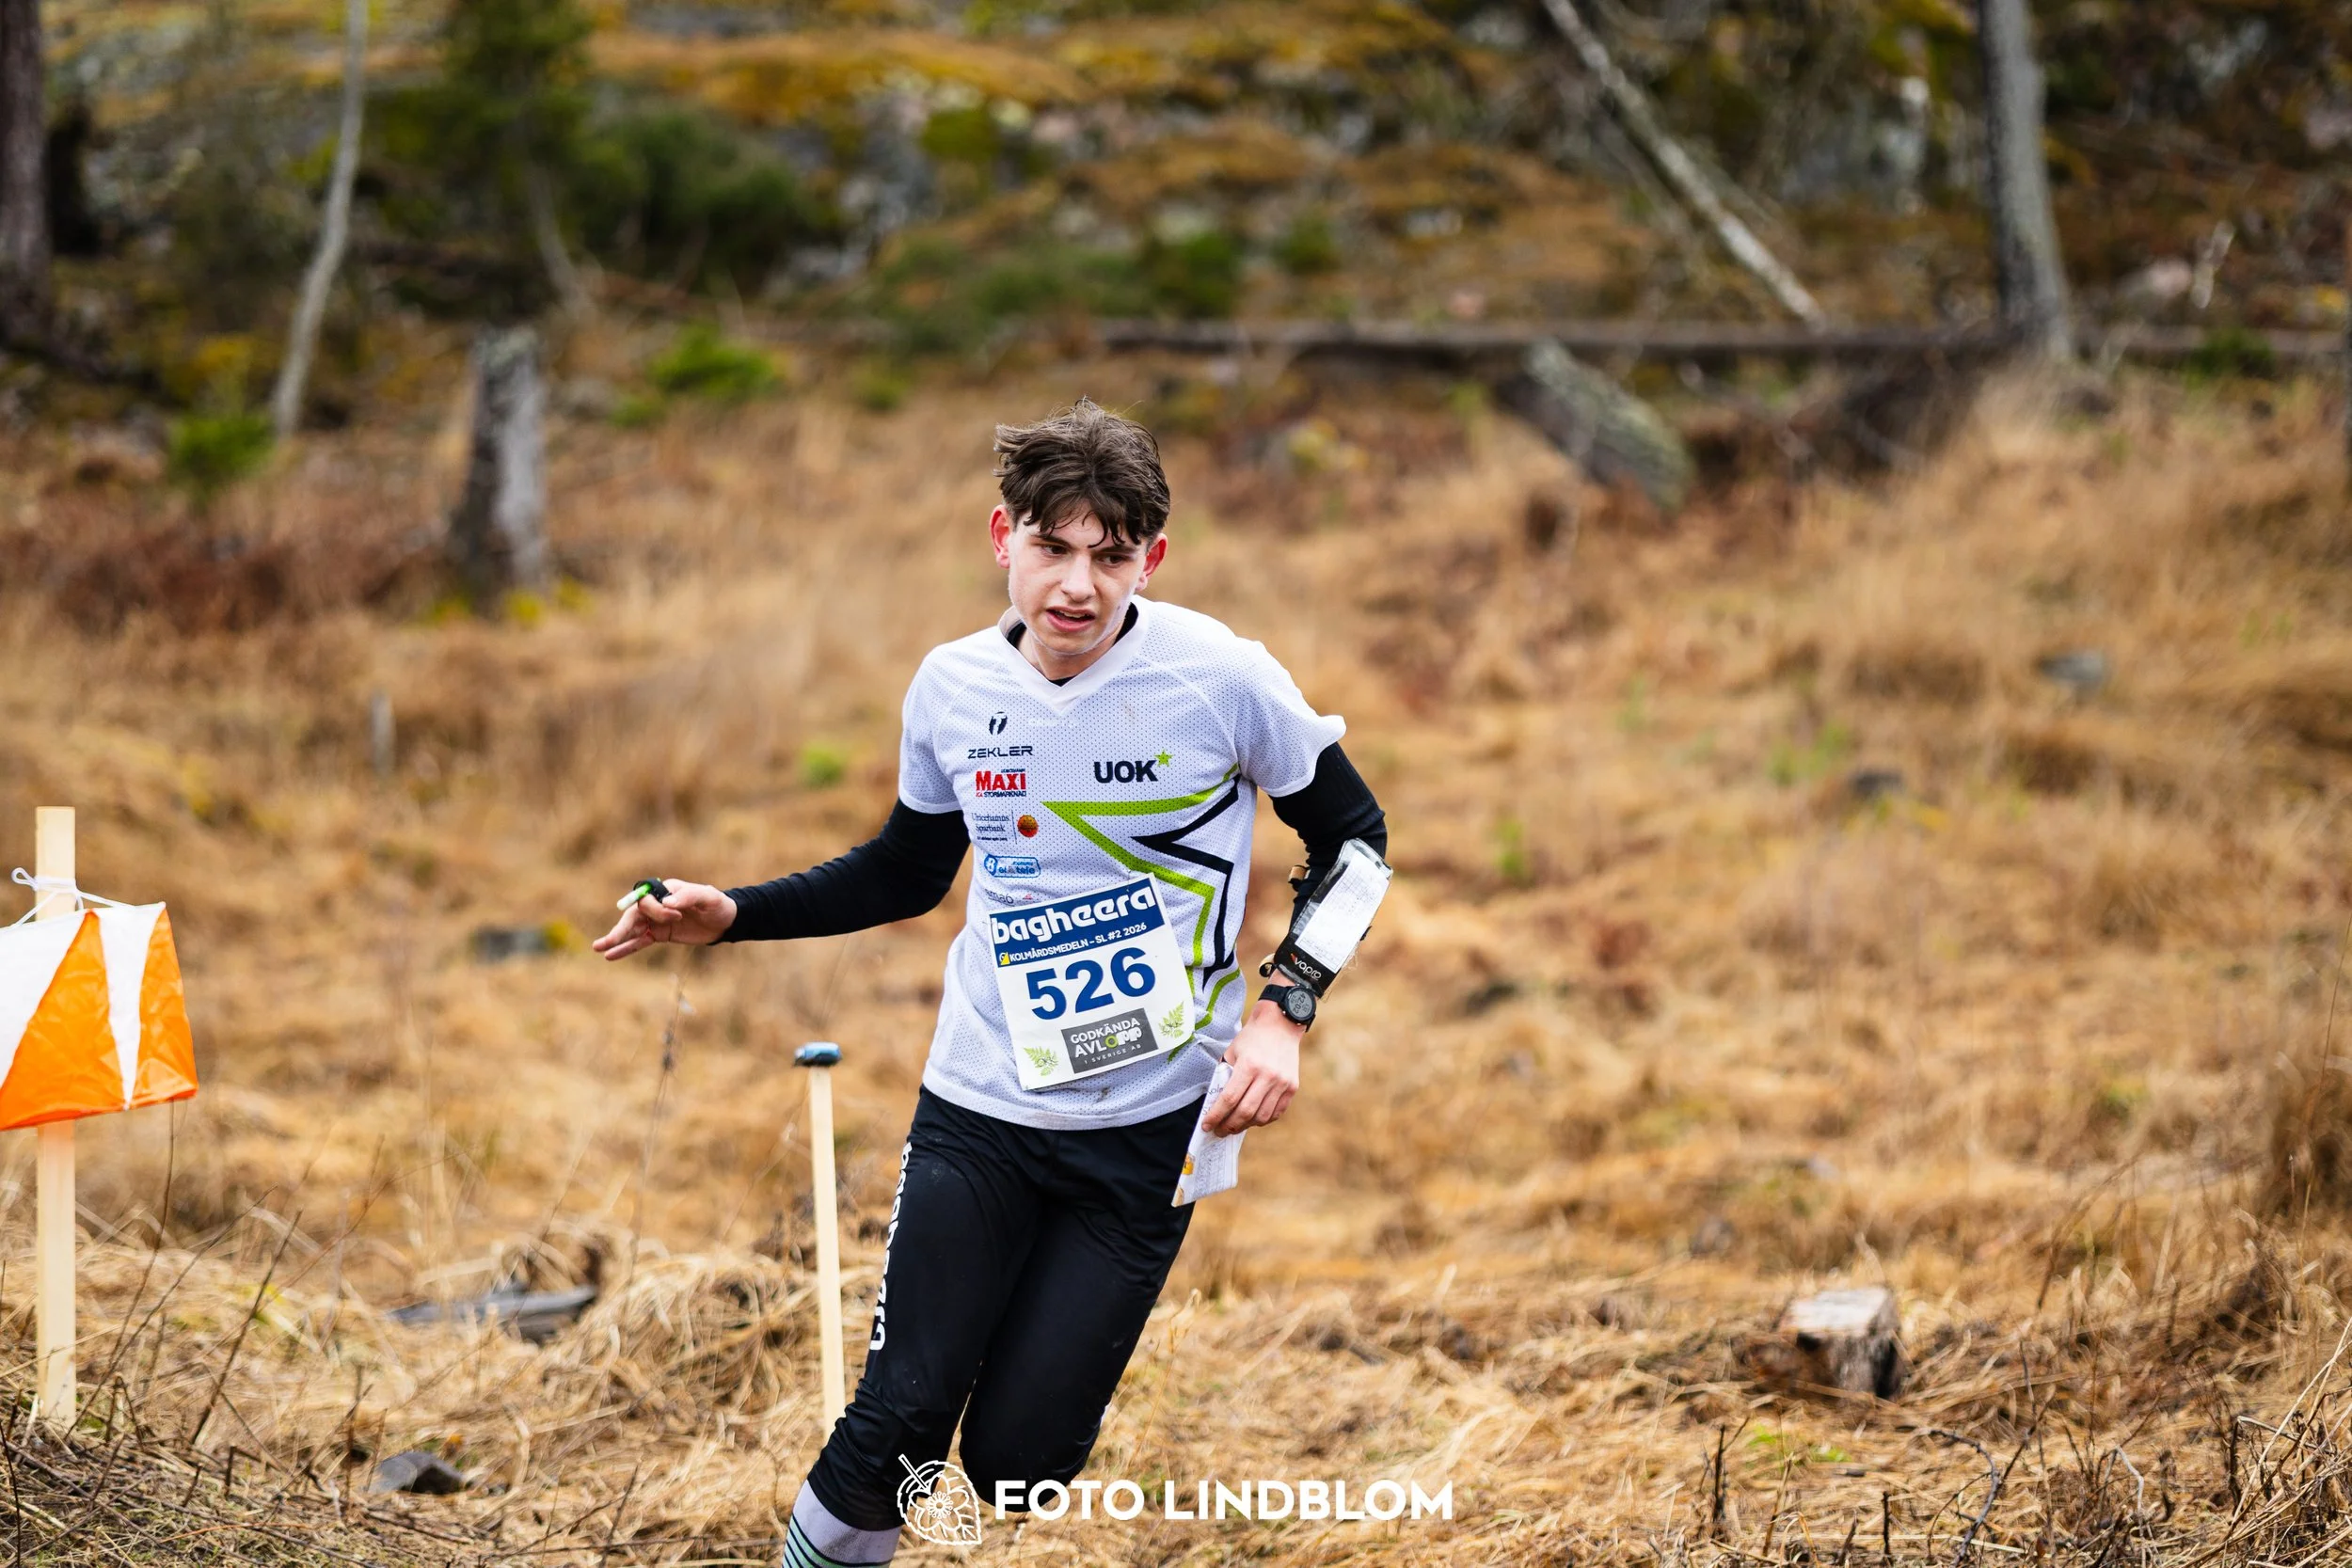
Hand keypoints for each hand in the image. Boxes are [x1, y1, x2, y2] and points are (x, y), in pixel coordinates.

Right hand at [592, 880, 736, 959]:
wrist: (725, 920)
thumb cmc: (717, 904)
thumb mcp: (707, 897)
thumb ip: (689, 897)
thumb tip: (668, 903)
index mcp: (664, 890)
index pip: (647, 900)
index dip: (657, 910)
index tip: (677, 916)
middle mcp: (656, 904)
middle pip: (632, 916)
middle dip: (620, 929)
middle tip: (606, 942)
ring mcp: (656, 920)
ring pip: (632, 930)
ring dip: (616, 939)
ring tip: (598, 948)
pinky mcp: (659, 934)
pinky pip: (639, 941)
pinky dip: (626, 948)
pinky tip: (611, 956)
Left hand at [1200, 1002, 1302, 1135]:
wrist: (1280, 1025)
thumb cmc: (1252, 1038)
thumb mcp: (1232, 1052)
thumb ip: (1225, 1076)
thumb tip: (1216, 1103)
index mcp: (1249, 1065)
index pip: (1229, 1099)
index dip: (1216, 1115)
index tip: (1207, 1125)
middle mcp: (1268, 1076)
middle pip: (1245, 1112)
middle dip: (1229, 1125)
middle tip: (1219, 1131)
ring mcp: (1282, 1083)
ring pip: (1262, 1116)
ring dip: (1245, 1126)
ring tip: (1235, 1126)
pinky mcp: (1292, 1087)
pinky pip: (1276, 1112)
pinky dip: (1263, 1120)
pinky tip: (1252, 1119)